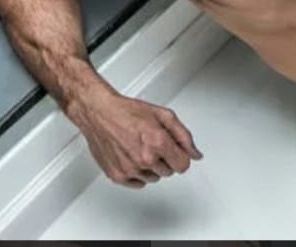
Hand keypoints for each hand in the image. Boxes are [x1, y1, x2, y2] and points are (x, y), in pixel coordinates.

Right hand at [70, 89, 202, 188]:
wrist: (100, 113)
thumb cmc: (128, 111)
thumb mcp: (163, 115)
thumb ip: (184, 136)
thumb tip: (195, 153)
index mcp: (158, 142)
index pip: (183, 165)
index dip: (180, 156)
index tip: (175, 150)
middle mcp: (144, 159)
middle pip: (169, 171)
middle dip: (166, 158)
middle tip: (153, 143)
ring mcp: (130, 169)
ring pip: (154, 178)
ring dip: (152, 166)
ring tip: (141, 148)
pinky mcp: (118, 176)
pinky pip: (138, 183)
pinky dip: (138, 173)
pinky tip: (132, 156)